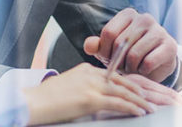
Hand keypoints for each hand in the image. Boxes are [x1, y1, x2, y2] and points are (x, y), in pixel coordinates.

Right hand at [23, 63, 154, 124]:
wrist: (31, 102)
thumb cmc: (44, 98)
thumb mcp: (66, 86)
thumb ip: (81, 87)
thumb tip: (89, 97)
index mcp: (84, 69)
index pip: (112, 74)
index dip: (126, 82)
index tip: (136, 89)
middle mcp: (90, 74)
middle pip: (121, 80)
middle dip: (137, 90)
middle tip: (148, 97)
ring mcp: (91, 86)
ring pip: (123, 92)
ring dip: (139, 100)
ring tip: (149, 107)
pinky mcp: (90, 100)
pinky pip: (117, 103)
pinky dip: (131, 107)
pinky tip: (140, 112)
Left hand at [82, 8, 177, 83]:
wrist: (155, 65)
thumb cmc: (128, 54)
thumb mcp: (109, 50)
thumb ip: (97, 45)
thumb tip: (89, 45)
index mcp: (128, 14)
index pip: (109, 32)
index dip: (106, 51)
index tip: (110, 58)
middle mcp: (144, 18)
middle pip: (121, 44)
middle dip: (118, 61)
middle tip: (123, 65)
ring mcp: (159, 30)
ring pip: (134, 54)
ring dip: (130, 68)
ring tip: (133, 67)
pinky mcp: (170, 45)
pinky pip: (148, 63)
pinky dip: (143, 71)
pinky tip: (145, 69)